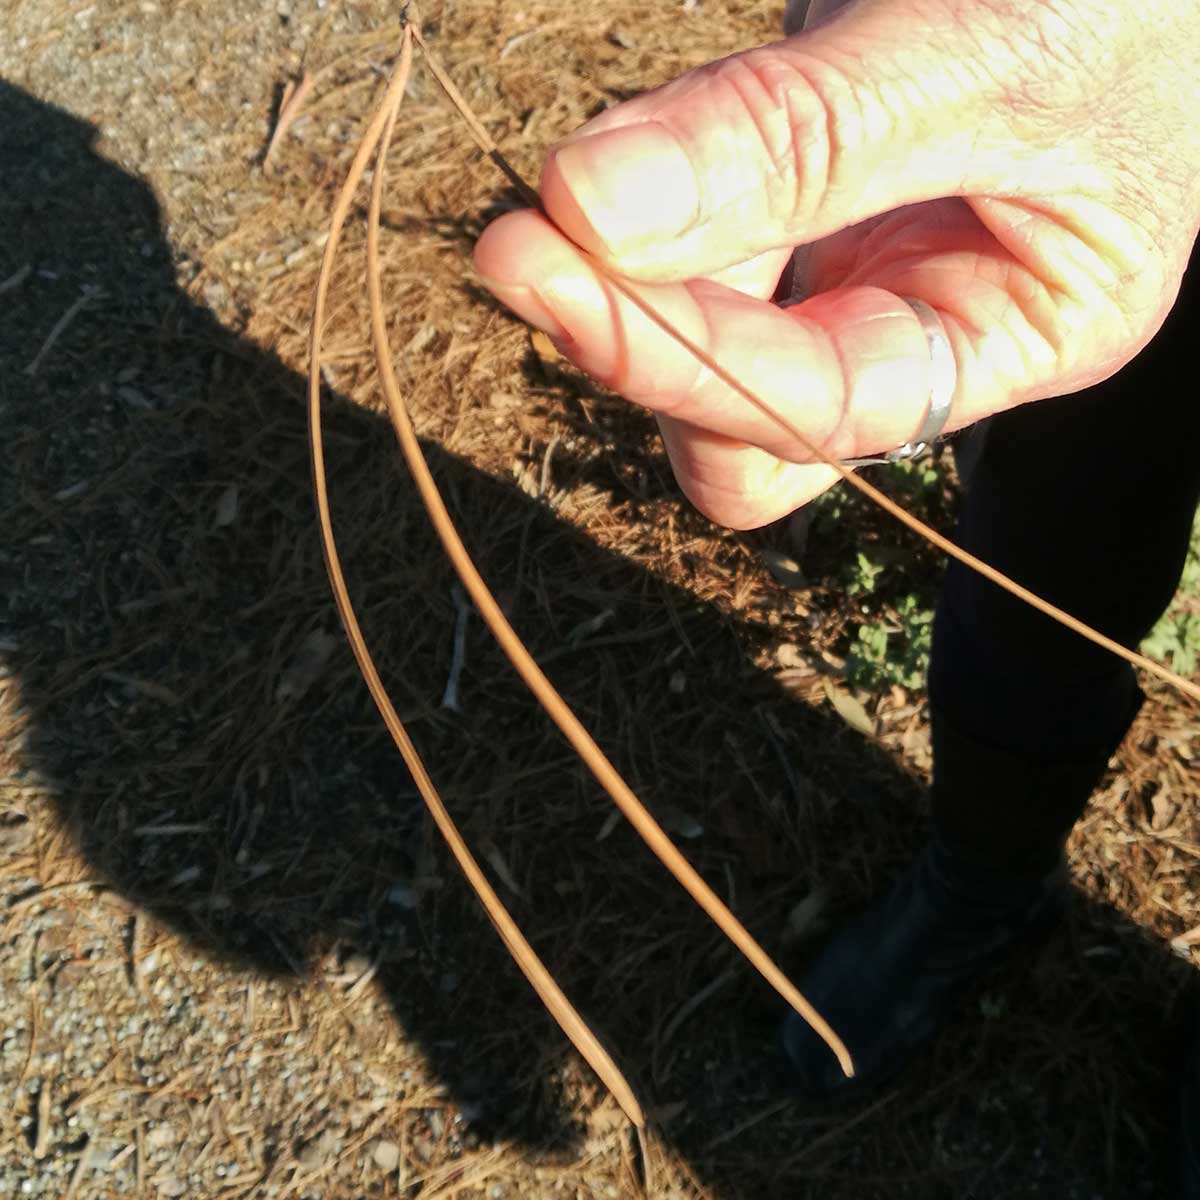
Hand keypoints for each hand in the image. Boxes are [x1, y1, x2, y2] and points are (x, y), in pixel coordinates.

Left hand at [475, 0, 1199, 528]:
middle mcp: (929, 326)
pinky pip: (701, 247)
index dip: (683, 361)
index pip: (822, 409)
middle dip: (642, 352)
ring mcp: (860, 269)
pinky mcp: (803, 205)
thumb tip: (591, 213)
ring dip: (618, 282)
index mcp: (1021, 333)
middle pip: (749, 427)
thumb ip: (802, 141)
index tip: (551, 269)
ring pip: (707, 339)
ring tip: (552, 198)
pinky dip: (642, 212)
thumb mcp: (988, 53)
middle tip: (523, 249)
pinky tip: (606, 166)